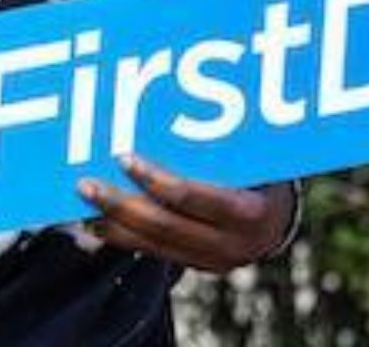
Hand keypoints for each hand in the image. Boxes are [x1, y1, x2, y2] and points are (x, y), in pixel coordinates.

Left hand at [77, 154, 295, 274]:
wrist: (284, 219)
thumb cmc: (266, 170)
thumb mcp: (255, 154)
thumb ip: (224, 141)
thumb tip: (176, 101)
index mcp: (249, 211)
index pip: (193, 197)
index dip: (155, 179)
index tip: (123, 158)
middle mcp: (233, 244)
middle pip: (165, 226)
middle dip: (122, 205)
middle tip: (86, 184)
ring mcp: (216, 261)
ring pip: (155, 246)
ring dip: (115, 226)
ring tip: (84, 209)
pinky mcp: (200, 267)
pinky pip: (158, 254)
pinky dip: (126, 238)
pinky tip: (101, 224)